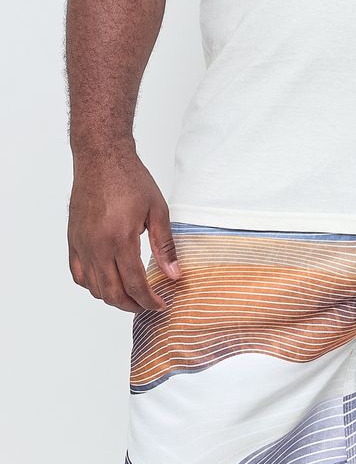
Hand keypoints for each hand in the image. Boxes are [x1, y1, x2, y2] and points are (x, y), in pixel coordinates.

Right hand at [67, 144, 180, 313]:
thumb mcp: (157, 209)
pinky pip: (78, 274)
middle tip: (147, 305)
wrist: (101, 158)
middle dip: (132, 305)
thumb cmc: (130, 179)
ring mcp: (82, 245)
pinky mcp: (73, 240)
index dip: (149, 300)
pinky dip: (92, 285)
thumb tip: (174, 274)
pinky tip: (106, 282)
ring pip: (94, 288)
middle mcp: (97, 247)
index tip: (160, 305)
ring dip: (112, 297)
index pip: (134, 284)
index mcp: (120, 239)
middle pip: (112, 293)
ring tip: (131, 295)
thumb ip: (165, 245)